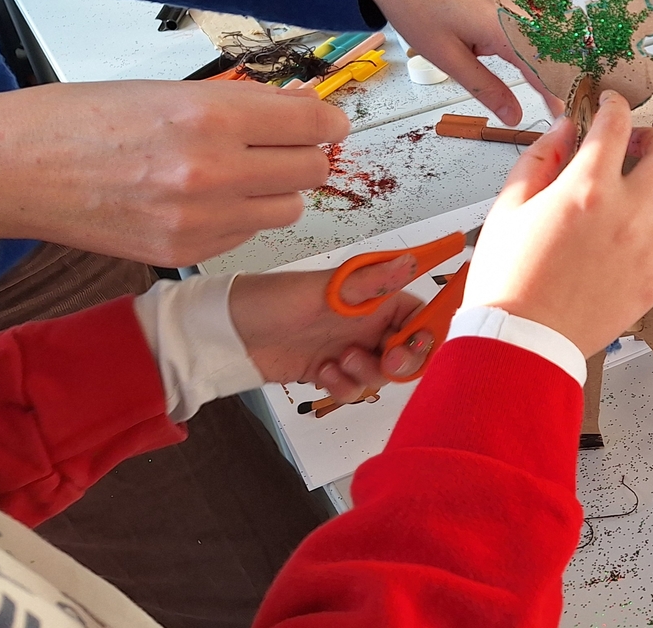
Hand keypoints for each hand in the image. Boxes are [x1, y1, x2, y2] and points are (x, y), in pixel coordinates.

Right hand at [0, 80, 346, 266]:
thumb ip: (246, 102)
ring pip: (288, 208)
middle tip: (282, 146)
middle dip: (305, 154)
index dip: (327, 121)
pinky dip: (240, 217)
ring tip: (236, 174)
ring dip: (276, 190)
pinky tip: (203, 199)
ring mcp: (202, 220)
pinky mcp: (189, 254)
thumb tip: (307, 104)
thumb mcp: (171, 91)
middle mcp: (213, 171)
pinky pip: (249, 234)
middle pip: (312, 169)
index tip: (326, 122)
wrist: (17, 170)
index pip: (314, 123)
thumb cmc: (85, 120)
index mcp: (211, 116)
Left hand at [230, 256, 431, 402]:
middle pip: (407, 352)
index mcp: (373, 299)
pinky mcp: (330, 371)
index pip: (419, 317)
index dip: (423, 335)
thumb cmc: (272, 300)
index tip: (409, 345)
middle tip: (382, 362)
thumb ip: (371, 281)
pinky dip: (341, 387)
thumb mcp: (325, 289)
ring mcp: (349, 349)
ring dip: (364, 375)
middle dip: (399, 363)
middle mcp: (366, 324)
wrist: (229, 334)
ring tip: (337, 363)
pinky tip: (319, 373)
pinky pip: (353, 389)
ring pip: (380, 375)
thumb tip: (410, 262)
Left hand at [356, 0, 564, 124]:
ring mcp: (510, 0)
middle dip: (563, 80)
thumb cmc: (414, 5)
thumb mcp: (447, 57)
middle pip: (553, 50)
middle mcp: (514, 9)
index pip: (544, 65)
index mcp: (502, 25)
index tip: (567, 116)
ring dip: (552, 65)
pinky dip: (537, 49)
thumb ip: (485, 88)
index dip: (558, 94)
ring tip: (557, 95)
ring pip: (544, 38)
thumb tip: (514, 115)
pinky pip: (530, 27)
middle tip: (567, 112)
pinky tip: (538, 66)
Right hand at [463, 90, 652, 356]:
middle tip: (635, 146)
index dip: (614, 105)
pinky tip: (650, 236)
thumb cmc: (507, 278)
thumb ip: (540, 159)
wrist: (521, 341)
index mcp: (586, 188)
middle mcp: (627, 214)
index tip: (609, 104)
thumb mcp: (508, 207)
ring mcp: (647, 250)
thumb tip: (564, 129)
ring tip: (652, 191)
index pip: (616, 125)